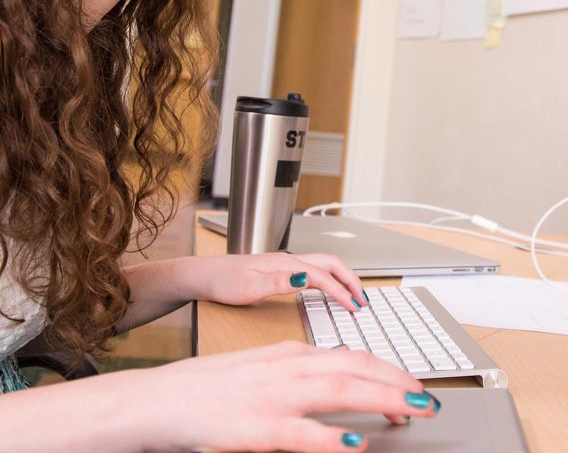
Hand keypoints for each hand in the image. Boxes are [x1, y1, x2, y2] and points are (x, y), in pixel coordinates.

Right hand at [144, 342, 439, 451]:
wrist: (156, 400)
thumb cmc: (204, 390)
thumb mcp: (259, 369)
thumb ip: (298, 372)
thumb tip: (336, 379)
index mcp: (289, 355)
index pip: (352, 355)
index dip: (388, 370)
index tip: (412, 384)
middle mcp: (287, 368)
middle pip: (356, 367)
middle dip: (398, 382)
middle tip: (428, 399)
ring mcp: (272, 396)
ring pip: (340, 390)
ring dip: (383, 398)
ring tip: (411, 411)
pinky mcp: (255, 428)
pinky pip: (301, 433)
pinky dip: (332, 438)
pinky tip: (356, 445)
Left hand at [194, 252, 366, 312]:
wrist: (204, 276)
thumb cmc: (222, 281)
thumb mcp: (248, 286)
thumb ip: (278, 282)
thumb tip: (305, 278)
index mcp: (285, 264)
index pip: (323, 276)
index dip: (342, 291)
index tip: (354, 307)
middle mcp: (290, 260)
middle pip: (332, 263)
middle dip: (352, 279)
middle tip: (364, 299)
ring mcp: (287, 264)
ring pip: (326, 265)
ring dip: (344, 278)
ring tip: (355, 295)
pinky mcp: (282, 270)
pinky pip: (316, 271)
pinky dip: (331, 280)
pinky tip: (331, 290)